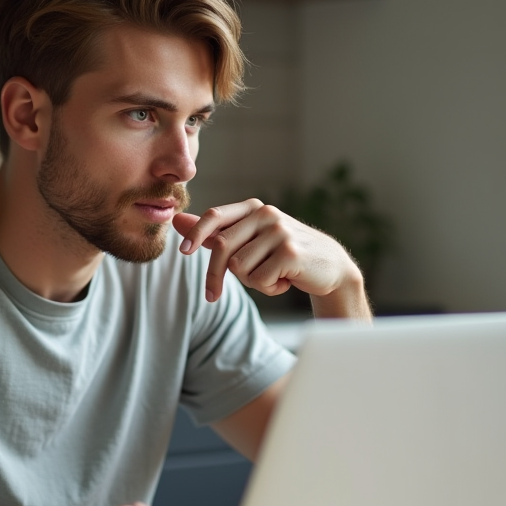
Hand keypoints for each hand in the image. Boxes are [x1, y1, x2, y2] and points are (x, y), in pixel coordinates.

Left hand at [172, 199, 369, 317]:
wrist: (330, 267)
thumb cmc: (284, 254)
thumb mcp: (250, 240)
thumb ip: (214, 232)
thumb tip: (176, 220)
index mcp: (253, 209)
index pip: (215, 216)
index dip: (196, 234)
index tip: (184, 253)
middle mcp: (266, 214)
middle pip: (222, 248)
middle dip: (214, 277)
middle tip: (212, 296)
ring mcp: (280, 232)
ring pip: (239, 268)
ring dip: (251, 282)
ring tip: (272, 276)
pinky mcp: (290, 253)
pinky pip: (259, 280)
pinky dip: (268, 289)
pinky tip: (285, 282)